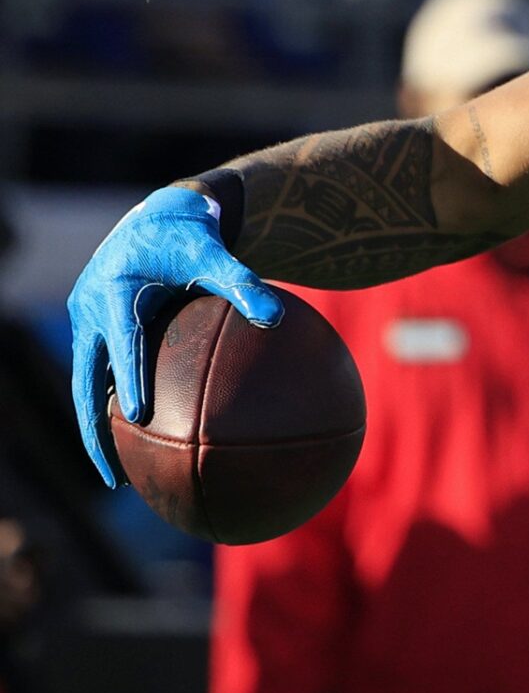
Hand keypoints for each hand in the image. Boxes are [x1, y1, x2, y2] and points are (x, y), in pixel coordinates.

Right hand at [69, 185, 284, 487]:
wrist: (159, 218)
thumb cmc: (191, 236)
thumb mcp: (216, 252)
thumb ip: (243, 284)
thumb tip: (277, 319)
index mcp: (116, 291)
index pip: (123, 342)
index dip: (131, 378)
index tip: (139, 415)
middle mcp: (92, 311)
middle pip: (86, 382)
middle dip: (94, 429)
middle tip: (112, 474)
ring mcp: (90, 324)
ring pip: (88, 386)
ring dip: (98, 428)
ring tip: (118, 473)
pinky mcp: (98, 332)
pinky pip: (103, 377)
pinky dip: (114, 406)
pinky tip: (141, 441)